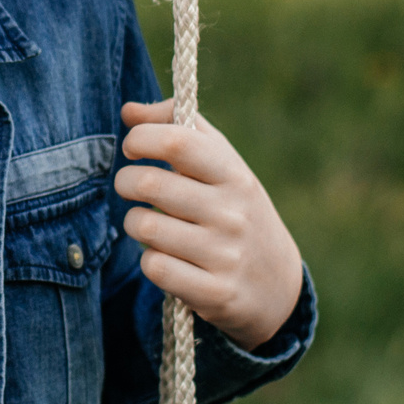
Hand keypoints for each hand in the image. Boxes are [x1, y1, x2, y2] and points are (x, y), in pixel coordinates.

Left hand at [114, 101, 303, 351]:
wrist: (279, 285)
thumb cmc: (236, 210)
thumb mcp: (223, 164)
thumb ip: (178, 127)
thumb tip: (129, 111)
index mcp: (234, 174)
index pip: (178, 141)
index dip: (142, 138)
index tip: (133, 148)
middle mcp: (232, 213)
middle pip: (149, 184)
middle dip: (125, 182)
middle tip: (129, 186)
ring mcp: (225, 255)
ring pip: (145, 227)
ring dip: (134, 223)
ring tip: (146, 224)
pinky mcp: (215, 293)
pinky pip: (155, 267)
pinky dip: (149, 260)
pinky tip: (163, 257)